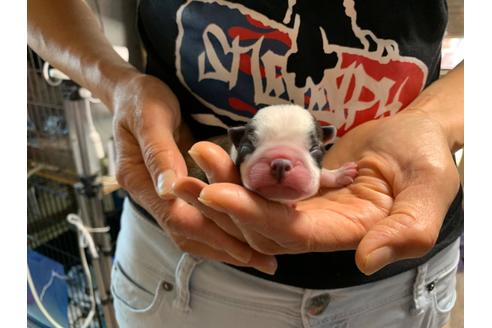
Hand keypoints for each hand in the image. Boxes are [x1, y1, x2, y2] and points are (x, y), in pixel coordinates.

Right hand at [112, 74, 274, 273]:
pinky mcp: (175, 191)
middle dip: (224, 249)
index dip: (211, 235)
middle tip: (264, 262)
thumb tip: (169, 189)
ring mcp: (161, 194)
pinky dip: (218, 229)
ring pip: (190, 231)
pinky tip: (242, 234)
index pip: (176, 217)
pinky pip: (196, 217)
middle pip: (185, 233)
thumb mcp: (151, 117)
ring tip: (259, 257)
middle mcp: (149, 193)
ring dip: (223, 245)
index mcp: (138, 179)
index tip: (244, 249)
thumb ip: (160, 152)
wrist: (132, 92)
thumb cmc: (142, 98)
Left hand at [174, 110, 459, 274]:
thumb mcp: (429, 190)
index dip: (255, 217)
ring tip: (195, 156)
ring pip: (254, 204)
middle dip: (225, 200)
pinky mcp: (294, 184)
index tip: (217, 193)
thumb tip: (367, 261)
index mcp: (348, 231)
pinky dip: (234, 170)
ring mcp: (304, 205)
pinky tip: (211, 154)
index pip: (294, 233)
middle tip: (191, 172)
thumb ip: (406, 230)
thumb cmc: (425, 157)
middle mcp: (320, 225)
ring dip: (221, 183)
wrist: (413, 133)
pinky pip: (259, 183)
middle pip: (262, 224)